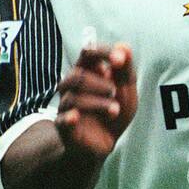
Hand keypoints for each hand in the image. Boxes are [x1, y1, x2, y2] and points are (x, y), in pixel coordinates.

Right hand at [55, 42, 137, 158]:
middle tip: (115, 91)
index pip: (88, 53)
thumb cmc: (113, 110)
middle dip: (100, 83)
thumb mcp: (126, 89)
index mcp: (87, 71)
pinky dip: (68, 117)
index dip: (103, 53)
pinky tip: (75, 117)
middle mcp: (72, 86)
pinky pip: (62, 119)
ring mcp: (66, 105)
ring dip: (98, 103)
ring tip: (114, 110)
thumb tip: (124, 46)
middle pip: (78, 75)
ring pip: (74, 97)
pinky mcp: (64, 126)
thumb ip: (126, 68)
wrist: (106, 141)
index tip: (120, 59)